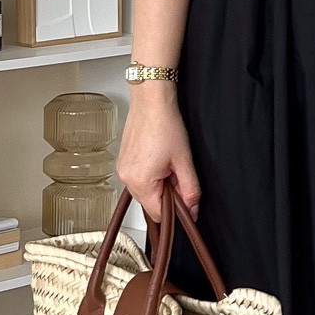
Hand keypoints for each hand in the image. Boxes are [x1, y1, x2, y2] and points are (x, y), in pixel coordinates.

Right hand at [115, 85, 201, 226]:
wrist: (150, 100)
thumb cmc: (164, 124)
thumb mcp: (184, 161)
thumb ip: (190, 190)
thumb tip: (192, 210)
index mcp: (140, 182)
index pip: (158, 214)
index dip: (175, 209)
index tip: (185, 198)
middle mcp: (126, 179)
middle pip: (151, 204)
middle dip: (167, 194)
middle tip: (177, 172)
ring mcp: (122, 170)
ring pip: (145, 192)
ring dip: (159, 184)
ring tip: (167, 162)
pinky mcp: (122, 162)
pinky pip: (138, 179)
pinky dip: (150, 175)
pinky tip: (158, 158)